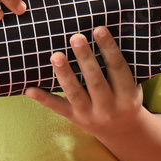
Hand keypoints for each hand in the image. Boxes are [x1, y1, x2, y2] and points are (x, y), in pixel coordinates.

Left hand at [25, 27, 144, 138]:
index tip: (99, 29)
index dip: (109, 48)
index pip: (118, 69)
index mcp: (127, 95)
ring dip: (64, 74)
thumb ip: (119, 65)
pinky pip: (57, 107)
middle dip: (85, 58)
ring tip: (55, 55)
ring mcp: (89, 114)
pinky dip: (43, 98)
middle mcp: (109, 107)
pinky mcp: (74, 118)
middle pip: (95, 80)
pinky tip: (29, 89)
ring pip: (75, 93)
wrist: (122, 131)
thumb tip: (102, 30)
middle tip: (76, 37)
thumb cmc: (124, 97)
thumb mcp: (131, 85)